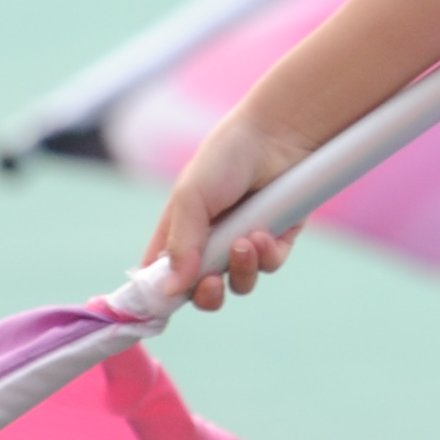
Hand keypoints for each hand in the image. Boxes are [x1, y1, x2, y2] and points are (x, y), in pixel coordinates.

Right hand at [144, 114, 308, 313]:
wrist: (277, 134)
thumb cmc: (226, 157)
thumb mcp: (191, 197)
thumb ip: (180, 245)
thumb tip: (169, 291)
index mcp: (182, 232)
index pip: (163, 276)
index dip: (161, 295)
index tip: (161, 305)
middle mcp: (212, 242)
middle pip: (204, 292)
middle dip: (207, 295)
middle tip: (211, 284)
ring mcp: (245, 242)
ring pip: (240, 284)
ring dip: (241, 271)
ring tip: (245, 242)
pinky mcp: (278, 237)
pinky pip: (271, 265)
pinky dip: (267, 257)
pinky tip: (264, 234)